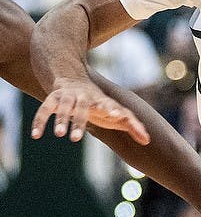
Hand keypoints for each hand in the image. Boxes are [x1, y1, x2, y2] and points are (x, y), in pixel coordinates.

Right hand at [31, 79, 149, 143]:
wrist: (72, 76)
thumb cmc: (99, 102)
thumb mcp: (116, 112)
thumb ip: (132, 125)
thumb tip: (148, 140)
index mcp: (101, 101)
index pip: (108, 105)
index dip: (111, 110)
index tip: (116, 117)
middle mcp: (84, 97)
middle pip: (83, 108)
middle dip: (79, 121)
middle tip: (76, 138)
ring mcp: (68, 97)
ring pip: (63, 107)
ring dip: (61, 120)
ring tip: (59, 134)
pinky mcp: (53, 98)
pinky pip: (44, 109)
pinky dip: (40, 121)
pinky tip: (36, 136)